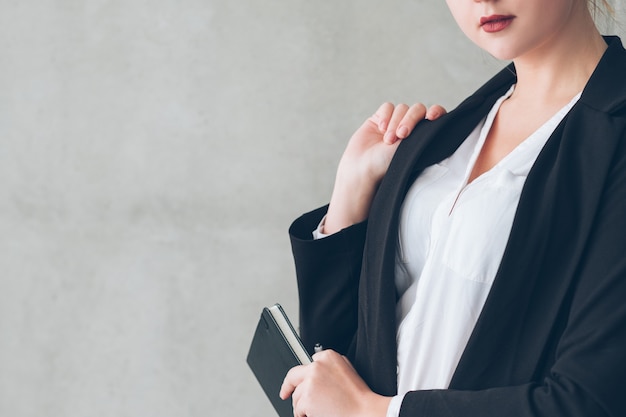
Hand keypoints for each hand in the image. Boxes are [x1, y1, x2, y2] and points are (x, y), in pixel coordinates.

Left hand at [280, 349, 390, 416]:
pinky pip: (297, 409)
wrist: (364, 411)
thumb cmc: (358, 396)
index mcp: (328, 356)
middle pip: (293, 376)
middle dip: (288, 386)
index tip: (298, 380)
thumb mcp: (348, 370)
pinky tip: (315, 415)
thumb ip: (330, 366)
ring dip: (301, 405)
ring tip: (315, 411)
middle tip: (284, 393)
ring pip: (296, 395)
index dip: (303, 374)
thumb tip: (317, 367)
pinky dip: (303, 415)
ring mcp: (310, 381)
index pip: (307, 363)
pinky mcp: (306, 398)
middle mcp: (317, 366)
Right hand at [323, 103, 446, 233]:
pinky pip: (387, 107)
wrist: (363, 169)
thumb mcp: (412, 150)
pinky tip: (380, 129)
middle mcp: (409, 128)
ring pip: (401, 108)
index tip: (432, 117)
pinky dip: (385, 116)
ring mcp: (393, 122)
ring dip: (395, 122)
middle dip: (410, 120)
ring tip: (388, 140)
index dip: (436, 112)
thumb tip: (437, 117)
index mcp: (422, 137)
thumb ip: (424, 133)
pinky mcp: (378, 119)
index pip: (435, 117)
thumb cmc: (388, 166)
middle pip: (417, 109)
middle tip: (402, 136)